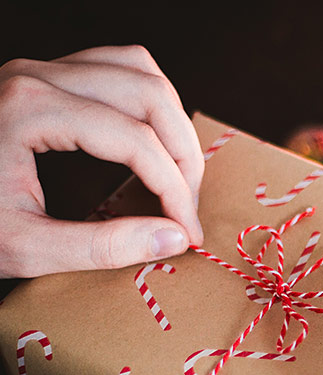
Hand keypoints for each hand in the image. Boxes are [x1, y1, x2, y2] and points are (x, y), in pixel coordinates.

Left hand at [0, 45, 203, 277]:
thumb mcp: (24, 246)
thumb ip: (101, 246)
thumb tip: (173, 238)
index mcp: (31, 111)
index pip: (136, 141)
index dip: (174, 190)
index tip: (185, 232)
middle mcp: (40, 76)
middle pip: (149, 94)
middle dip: (182, 155)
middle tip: (185, 206)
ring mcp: (42, 70)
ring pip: (140, 70)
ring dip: (171, 121)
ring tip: (177, 173)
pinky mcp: (46, 77)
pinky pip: (119, 68)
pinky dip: (149, 103)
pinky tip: (151, 142)